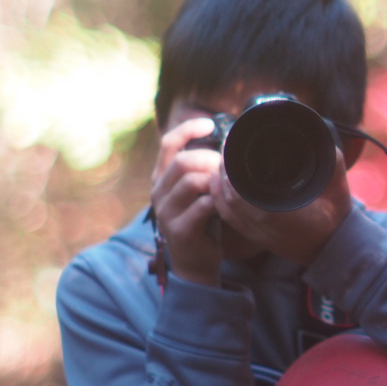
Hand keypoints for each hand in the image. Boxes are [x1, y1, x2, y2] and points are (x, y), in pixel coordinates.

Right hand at [150, 117, 224, 286]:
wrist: (196, 262)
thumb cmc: (202, 220)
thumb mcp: (199, 191)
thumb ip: (204, 170)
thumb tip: (227, 144)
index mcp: (162, 177)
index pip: (168, 143)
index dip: (188, 129)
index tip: (210, 123)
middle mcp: (159, 192)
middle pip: (183, 161)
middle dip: (210, 159)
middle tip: (227, 168)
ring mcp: (166, 211)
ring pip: (191, 181)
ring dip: (215, 181)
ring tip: (227, 188)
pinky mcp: (179, 229)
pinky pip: (202, 205)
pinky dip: (218, 201)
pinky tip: (225, 205)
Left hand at [210, 145, 354, 266]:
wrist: (334, 248)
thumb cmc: (336, 219)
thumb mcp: (339, 188)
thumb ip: (333, 163)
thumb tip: (323, 138)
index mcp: (281, 217)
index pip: (242, 195)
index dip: (231, 172)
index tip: (231, 148)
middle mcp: (264, 229)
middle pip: (229, 200)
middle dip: (223, 173)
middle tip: (224, 148)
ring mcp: (257, 235)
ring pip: (225, 209)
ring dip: (219, 186)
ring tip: (220, 163)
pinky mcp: (255, 238)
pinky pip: (229, 218)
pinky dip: (220, 200)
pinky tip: (218, 185)